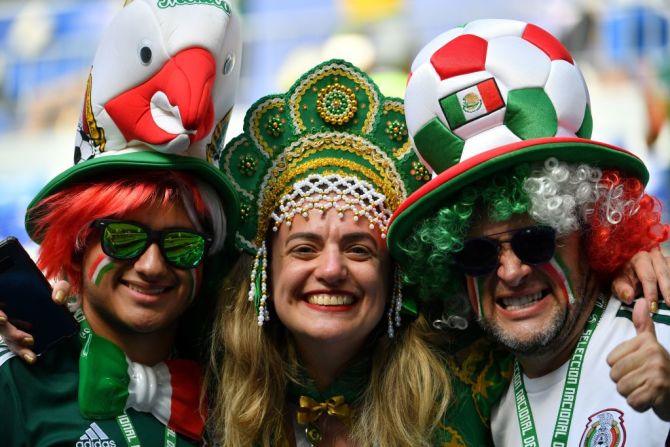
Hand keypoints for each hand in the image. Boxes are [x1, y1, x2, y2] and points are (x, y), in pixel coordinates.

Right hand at [0, 280, 70, 363]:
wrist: (58, 301)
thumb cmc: (52, 292)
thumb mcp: (58, 286)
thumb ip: (61, 288)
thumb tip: (58, 300)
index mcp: (11, 297)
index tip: (4, 319)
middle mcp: (8, 313)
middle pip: (3, 327)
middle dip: (13, 335)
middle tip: (29, 340)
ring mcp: (12, 326)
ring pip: (8, 339)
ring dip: (18, 348)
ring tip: (31, 357)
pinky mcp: (20, 336)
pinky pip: (16, 346)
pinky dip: (22, 352)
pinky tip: (32, 358)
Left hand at [607, 299, 669, 420]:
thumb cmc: (659, 369)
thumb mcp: (651, 344)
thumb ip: (643, 324)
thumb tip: (641, 301)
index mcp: (647, 342)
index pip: (611, 359)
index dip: (620, 367)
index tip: (636, 367)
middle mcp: (653, 353)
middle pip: (615, 374)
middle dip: (624, 382)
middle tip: (640, 381)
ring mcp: (657, 372)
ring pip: (622, 387)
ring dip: (631, 393)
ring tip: (644, 389)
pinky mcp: (658, 390)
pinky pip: (633, 400)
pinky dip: (638, 403)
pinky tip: (649, 398)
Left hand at [611, 246, 669, 311]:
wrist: (633, 273)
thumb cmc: (626, 279)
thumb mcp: (619, 285)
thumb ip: (622, 291)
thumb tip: (629, 297)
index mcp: (640, 259)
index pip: (648, 277)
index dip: (651, 293)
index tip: (652, 307)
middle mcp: (655, 256)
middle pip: (662, 274)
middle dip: (666, 291)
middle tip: (669, 305)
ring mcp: (665, 259)